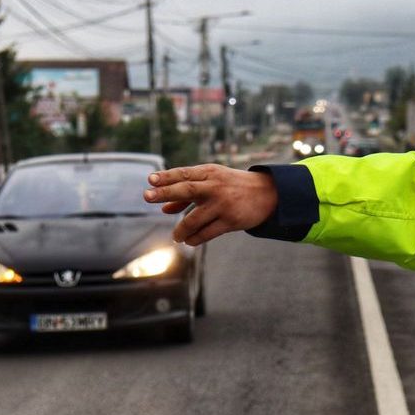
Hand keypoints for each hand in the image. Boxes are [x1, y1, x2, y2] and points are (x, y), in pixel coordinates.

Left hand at [144, 164, 277, 245]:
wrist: (267, 194)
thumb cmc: (232, 186)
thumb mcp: (213, 183)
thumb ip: (188, 195)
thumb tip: (164, 208)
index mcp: (210, 173)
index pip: (184, 174)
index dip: (166, 177)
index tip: (150, 180)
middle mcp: (216, 186)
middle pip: (187, 190)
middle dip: (165, 192)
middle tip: (146, 196)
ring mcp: (223, 204)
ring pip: (194, 219)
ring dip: (181, 230)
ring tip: (176, 236)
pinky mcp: (231, 221)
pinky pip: (207, 233)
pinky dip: (194, 238)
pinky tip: (189, 240)